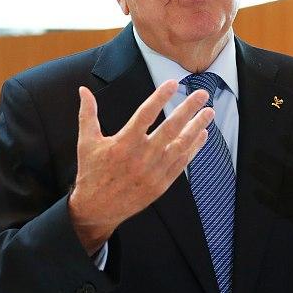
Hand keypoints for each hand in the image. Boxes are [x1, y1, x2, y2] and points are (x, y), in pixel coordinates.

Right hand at [68, 80, 213, 253]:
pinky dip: (193, 148)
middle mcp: (141, 157)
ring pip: (181, 145)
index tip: (173, 83)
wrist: (97, 208)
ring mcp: (154, 171)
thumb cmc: (91, 173)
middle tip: (201, 93)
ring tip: (209, 112)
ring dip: (197, 127)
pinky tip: (201, 135)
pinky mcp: (161, 184)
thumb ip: (88, 114)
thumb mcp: (86, 142)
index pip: (146, 114)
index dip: (160, 97)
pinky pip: (181, 163)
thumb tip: (83, 91)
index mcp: (123, 143)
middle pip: (170, 128)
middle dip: (188, 109)